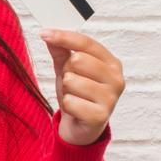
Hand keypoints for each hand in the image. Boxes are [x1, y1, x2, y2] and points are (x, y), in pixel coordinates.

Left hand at [40, 28, 125, 145]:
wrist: (81, 127)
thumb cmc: (77, 93)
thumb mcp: (67, 68)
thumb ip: (60, 50)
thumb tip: (49, 33)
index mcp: (111, 63)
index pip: (86, 42)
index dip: (63, 36)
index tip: (44, 33)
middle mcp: (116, 79)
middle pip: (77, 59)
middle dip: (66, 71)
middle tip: (71, 83)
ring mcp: (111, 99)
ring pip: (71, 80)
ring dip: (66, 89)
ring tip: (74, 96)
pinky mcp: (101, 116)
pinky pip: (70, 101)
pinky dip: (67, 105)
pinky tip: (75, 110)